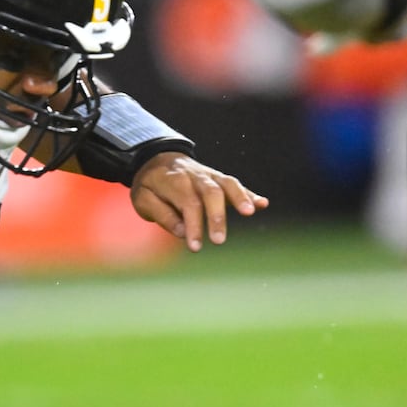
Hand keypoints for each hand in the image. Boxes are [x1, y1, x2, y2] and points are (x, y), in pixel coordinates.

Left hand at [129, 153, 267, 251]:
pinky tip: (263, 203)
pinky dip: (249, 193)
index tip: (195, 247)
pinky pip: (235, 184)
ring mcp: (209, 174)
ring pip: (227, 183)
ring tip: (249, 213)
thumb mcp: (143, 199)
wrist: (157, 159)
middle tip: (219, 240)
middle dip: (217, 216)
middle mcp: (194, 175)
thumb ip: (162, 214)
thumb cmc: (150, 185)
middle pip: (211, 192)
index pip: (188, 203)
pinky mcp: (218, 178)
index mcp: (173, 180)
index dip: (193, 225)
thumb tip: (183, 231)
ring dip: (240, 197)